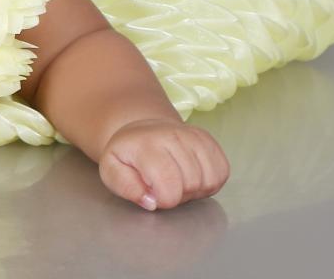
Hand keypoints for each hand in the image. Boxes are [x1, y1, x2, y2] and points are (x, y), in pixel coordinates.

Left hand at [99, 118, 229, 210]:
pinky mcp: (208, 140)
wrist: (141, 131)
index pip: (169, 184)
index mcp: (146, 144)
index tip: (154, 194)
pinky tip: (192, 176)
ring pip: (210, 180)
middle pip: (192, 183)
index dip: (165, 200)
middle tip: (164, 187)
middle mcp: (172, 135)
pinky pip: (222, 172)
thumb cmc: (127, 156)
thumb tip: (150, 202)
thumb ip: (124, 186)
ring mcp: (193, 135)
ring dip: (195, 190)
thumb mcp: (111, 170)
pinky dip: (210, 182)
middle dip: (179, 195)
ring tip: (177, 181)